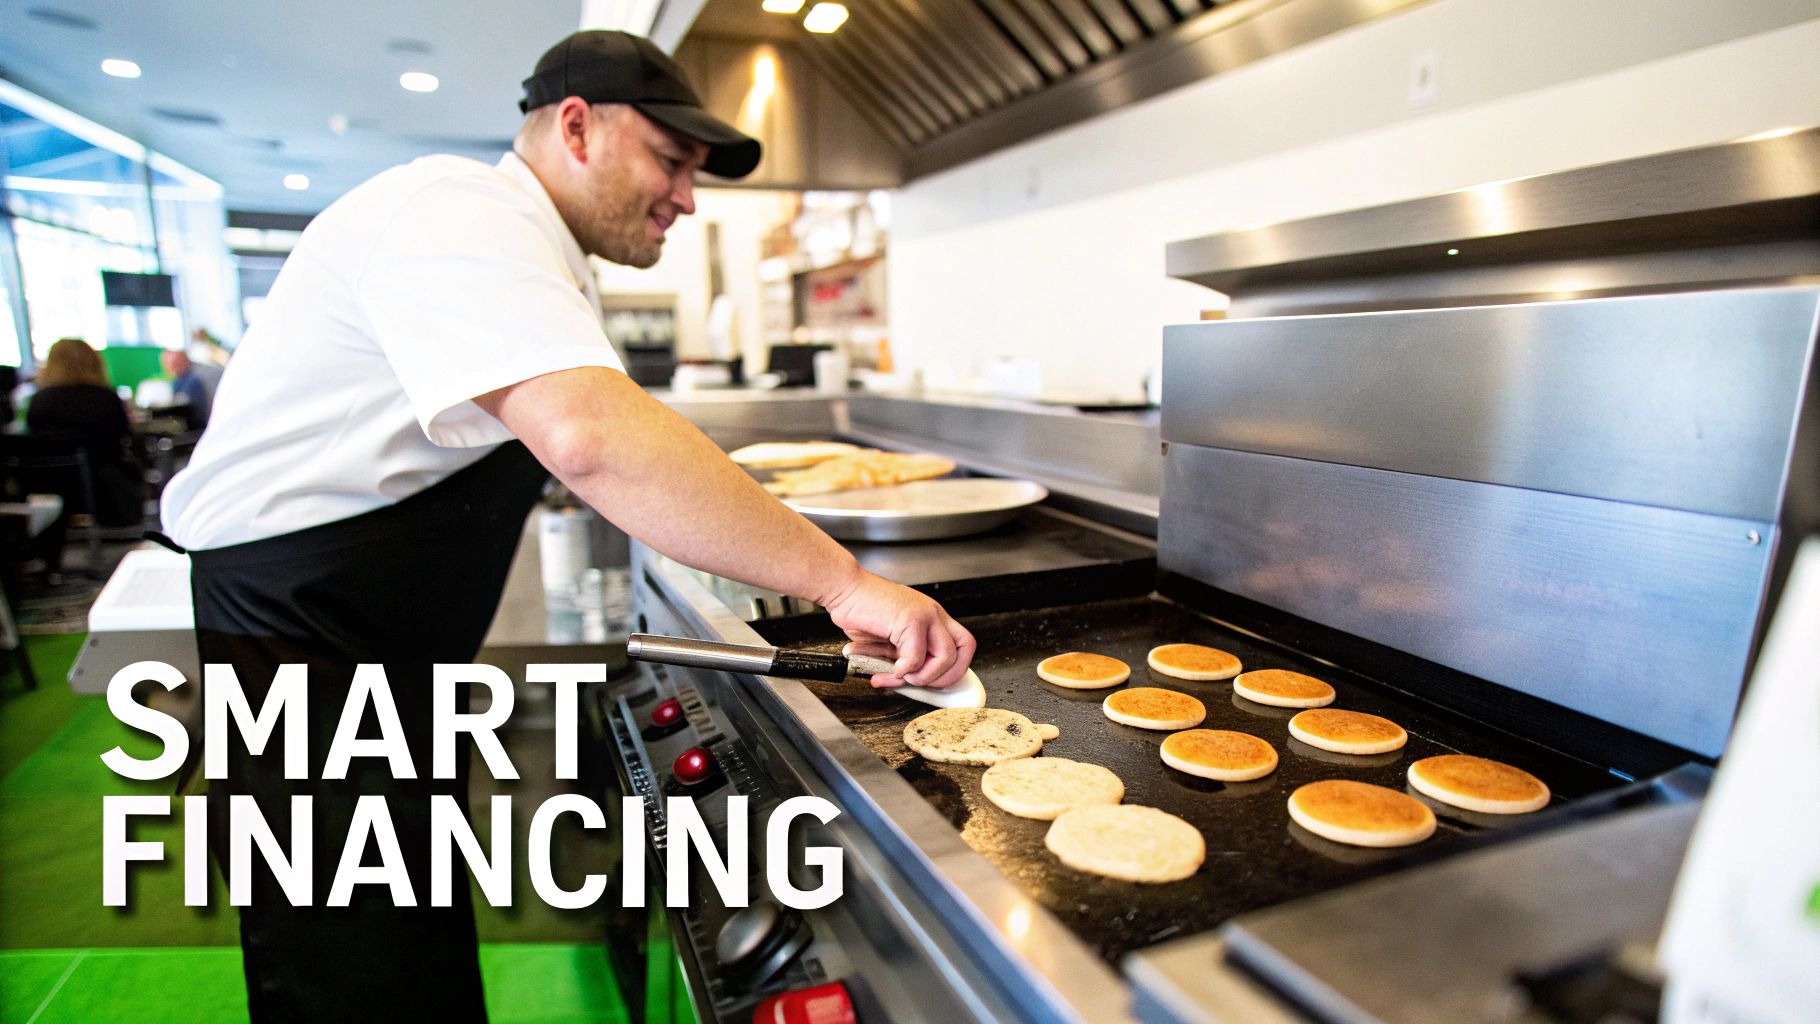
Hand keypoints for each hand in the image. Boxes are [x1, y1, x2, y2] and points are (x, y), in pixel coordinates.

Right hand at [820, 571, 974, 689]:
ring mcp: (925, 614)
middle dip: (945, 676)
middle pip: (965, 650)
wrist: (843, 589)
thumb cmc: (860, 610)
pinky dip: (902, 670)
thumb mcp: (888, 639)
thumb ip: (902, 658)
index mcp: (932, 617)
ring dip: (923, 676)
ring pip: (946, 657)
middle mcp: (933, 614)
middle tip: (920, 682)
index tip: (932, 682)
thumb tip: (906, 682)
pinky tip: (890, 667)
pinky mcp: (911, 619)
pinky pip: (916, 657)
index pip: (962, 645)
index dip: (952, 669)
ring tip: (903, 675)